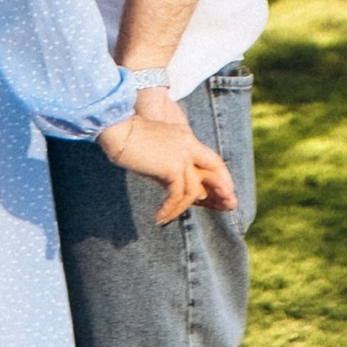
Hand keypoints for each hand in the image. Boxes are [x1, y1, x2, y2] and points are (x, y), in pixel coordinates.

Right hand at [97, 93, 237, 222]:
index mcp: (185, 136)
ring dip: (183, 207)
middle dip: (224, 189)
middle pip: (216, 167)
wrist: (117, 129)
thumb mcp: (156, 153)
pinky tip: (160, 217)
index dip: (219, 176)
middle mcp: (188, 143)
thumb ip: (170, 166)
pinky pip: (178, 195)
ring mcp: (182, 154)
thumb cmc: (128, 139)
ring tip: (166, 217)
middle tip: (229, 206)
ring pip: (194, 188)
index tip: (221, 193)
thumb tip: (179, 190)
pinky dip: (170, 209)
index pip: (210, 158)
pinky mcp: (173, 167)